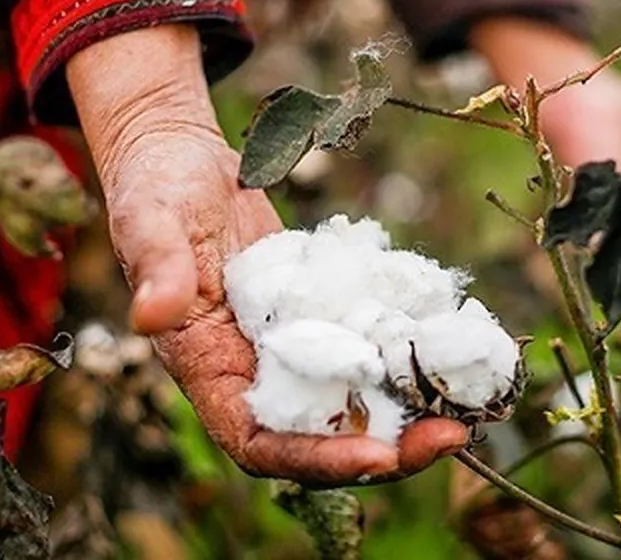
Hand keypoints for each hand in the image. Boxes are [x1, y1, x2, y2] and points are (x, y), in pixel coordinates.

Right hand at [67, 24, 467, 485]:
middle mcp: (254, 369)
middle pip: (321, 435)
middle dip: (386, 446)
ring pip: (355, 398)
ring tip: (469, 401)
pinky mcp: (323, 314)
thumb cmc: (155, 188)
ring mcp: (294, 344)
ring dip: (411, 408)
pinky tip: (457, 341)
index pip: (258, 442)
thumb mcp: (151, 219)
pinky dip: (411, 354)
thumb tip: (151, 317)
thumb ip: (156, 267)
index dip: (315, 459)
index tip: (376, 457)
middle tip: (452, 434)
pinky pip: (369, 347)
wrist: (185, 160)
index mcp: (207, 367)